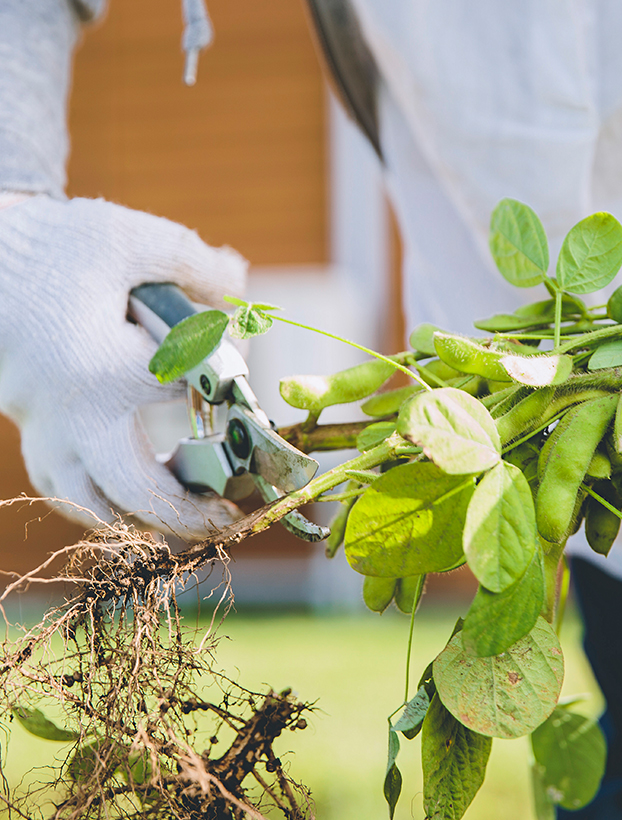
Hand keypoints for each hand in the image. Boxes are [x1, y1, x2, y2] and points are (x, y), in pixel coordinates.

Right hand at [0, 195, 246, 537]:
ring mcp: (45, 429)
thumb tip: (241, 285)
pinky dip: (102, 504)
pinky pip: (66, 489)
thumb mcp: (128, 238)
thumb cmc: (53, 247)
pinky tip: (135, 497)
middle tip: (228, 517)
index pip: (190, 400)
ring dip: (142, 517)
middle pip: (134, 489)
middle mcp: (73, 411)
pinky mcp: (30, 431)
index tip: (254, 407)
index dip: (233, 400)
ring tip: (187, 514)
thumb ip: (194, 263)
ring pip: (92, 504)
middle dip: (188, 513)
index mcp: (105, 365)